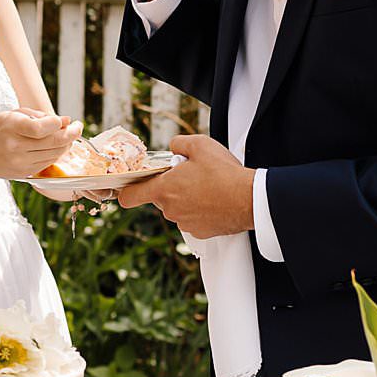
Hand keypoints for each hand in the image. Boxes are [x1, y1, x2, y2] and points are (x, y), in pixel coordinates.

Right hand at [0, 109, 77, 180]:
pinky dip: (57, 153)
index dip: (58, 124)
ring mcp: (20, 162)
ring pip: (55, 154)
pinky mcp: (24, 173)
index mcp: (11, 127)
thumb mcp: (13, 115)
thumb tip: (66, 121)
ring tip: (68, 135)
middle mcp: (15, 147)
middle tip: (79, 126)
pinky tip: (56, 146)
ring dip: (67, 144)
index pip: (40, 128)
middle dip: (72, 134)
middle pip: (54, 142)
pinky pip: (49, 162)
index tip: (65, 120)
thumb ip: (39, 116)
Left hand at [114, 134, 254, 237]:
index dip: (127, 191)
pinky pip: (194, 219)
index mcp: (163, 189)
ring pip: (178, 209)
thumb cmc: (224, 172)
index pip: (130, 197)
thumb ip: (178, 143)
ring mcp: (184, 223)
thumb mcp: (199, 144)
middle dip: (172, 187)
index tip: (129, 187)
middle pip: (161, 198)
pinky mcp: (200, 232)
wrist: (249, 199)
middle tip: (192, 175)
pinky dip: (201, 211)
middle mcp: (170, 209)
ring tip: (209, 187)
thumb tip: (172, 147)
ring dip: (187, 199)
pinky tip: (216, 200)